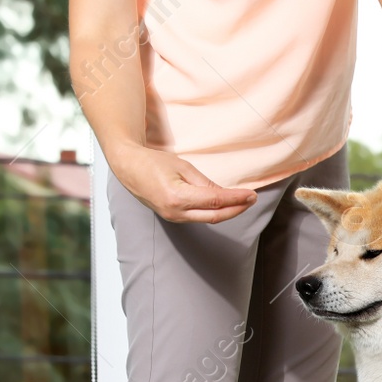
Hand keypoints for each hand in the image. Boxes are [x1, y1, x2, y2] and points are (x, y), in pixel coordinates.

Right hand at [109, 145, 257, 223]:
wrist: (128, 168)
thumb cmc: (154, 163)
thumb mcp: (183, 167)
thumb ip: (205, 183)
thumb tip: (225, 195)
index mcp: (178, 198)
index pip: (215, 201)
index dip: (236, 199)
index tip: (252, 195)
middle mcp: (175, 212)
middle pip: (215, 216)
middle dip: (237, 209)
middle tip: (252, 200)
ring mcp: (173, 218)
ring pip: (208, 219)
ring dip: (227, 212)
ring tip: (243, 202)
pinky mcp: (173, 217)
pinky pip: (198, 217)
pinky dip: (214, 212)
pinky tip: (225, 205)